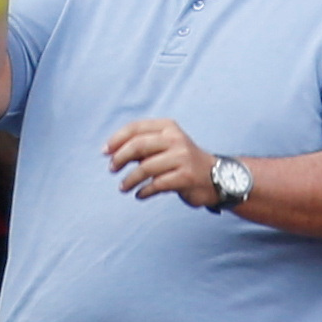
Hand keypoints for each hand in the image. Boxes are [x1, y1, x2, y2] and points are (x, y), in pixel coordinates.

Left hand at [104, 117, 221, 207]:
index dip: (116, 139)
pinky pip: (156, 185)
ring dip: (129, 179)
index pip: (135, 128)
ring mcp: (181, 157)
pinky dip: (143, 191)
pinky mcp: (185, 177)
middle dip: (120, 158)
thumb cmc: (183, 161)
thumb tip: (112, 152)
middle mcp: (175, 139)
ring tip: (123, 187)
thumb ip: (142, 147)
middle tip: (112, 169)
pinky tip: (139, 194)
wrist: (217, 177)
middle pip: (138, 145)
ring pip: (145, 167)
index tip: (105, 152)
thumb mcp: (165, 146)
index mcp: (168, 127)